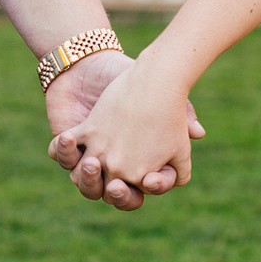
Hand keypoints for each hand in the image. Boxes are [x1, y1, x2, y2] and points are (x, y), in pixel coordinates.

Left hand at [49, 58, 202, 210]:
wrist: (100, 66)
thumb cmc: (137, 86)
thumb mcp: (161, 100)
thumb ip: (183, 117)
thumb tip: (199, 132)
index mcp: (135, 167)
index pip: (138, 194)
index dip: (141, 192)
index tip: (149, 180)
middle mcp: (110, 167)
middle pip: (109, 195)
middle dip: (113, 194)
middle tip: (115, 184)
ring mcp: (88, 156)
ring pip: (82, 182)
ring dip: (85, 178)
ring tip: (92, 162)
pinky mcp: (69, 140)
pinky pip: (61, 155)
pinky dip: (63, 151)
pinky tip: (70, 138)